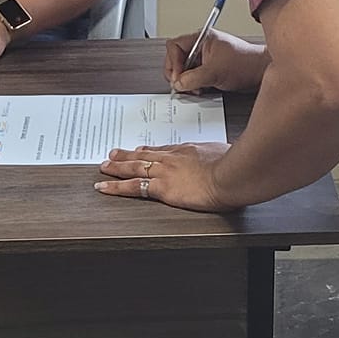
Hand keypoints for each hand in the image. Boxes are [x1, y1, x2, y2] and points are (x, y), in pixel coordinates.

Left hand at [95, 143, 236, 210]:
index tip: (140, 150)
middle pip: (145, 155)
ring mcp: (164, 172)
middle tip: (113, 154)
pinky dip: (115, 187)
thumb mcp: (226, 153)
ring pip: (134, 167)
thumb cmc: (234, 165)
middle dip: (127, 155)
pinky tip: (104, 187)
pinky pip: (132, 186)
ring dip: (116, 167)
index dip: (149, 151)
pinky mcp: (161, 187)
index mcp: (188, 150)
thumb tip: (227, 159)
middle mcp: (172, 158)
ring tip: (104, 167)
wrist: (231, 174)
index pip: (164, 150)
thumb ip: (220, 157)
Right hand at [166, 29, 268, 94]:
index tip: (178, 76)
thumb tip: (178, 83)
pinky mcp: (208, 70)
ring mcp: (204, 59)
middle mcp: (201, 47)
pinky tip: (200, 89)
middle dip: (178, 74)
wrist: (260, 72)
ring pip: (184, 70)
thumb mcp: (215, 71)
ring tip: (194, 89)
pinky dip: (193, 85)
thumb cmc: (245, 63)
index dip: (174, 62)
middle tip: (182, 85)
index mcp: (201, 39)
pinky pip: (193, 77)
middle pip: (177, 59)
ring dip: (186, 82)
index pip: (175, 46)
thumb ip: (194, 78)